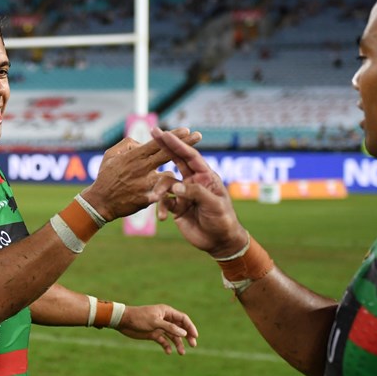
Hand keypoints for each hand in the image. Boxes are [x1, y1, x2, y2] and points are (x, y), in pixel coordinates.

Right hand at [82, 127, 200, 221]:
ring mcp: (144, 184)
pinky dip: (166, 194)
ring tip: (175, 177)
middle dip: (185, 145)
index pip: (158, 143)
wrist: (99, 202)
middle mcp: (141, 168)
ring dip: (174, 175)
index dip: (173, 136)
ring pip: (167, 176)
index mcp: (134, 156)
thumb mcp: (111, 154)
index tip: (187, 129)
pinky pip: (161, 195)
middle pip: (167, 154)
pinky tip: (171, 195)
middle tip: (199, 136)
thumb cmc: (105, 176)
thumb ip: (127, 144)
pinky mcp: (145, 199)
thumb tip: (142, 141)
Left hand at [115, 303, 197, 354]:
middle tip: (193, 345)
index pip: (183, 319)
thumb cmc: (139, 318)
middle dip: (187, 336)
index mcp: (167, 312)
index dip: (190, 327)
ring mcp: (160, 327)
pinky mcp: (154, 334)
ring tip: (181, 353)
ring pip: (173, 336)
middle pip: (180, 328)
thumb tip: (184, 333)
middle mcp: (165, 319)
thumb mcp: (155, 322)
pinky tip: (169, 352)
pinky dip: (167, 346)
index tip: (195, 336)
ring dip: (178, 344)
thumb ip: (170, 327)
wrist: (124, 321)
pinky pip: (164, 341)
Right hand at [148, 127, 248, 257]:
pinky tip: (162, 218)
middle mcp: (193, 181)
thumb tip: (176, 187)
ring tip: (154, 197)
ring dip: (159, 189)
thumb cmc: (223, 220)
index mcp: (205, 176)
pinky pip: (165, 202)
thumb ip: (196, 193)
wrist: (219, 242)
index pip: (190, 156)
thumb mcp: (214, 205)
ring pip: (166, 183)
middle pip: (177, 161)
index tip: (165, 134)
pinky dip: (161, 208)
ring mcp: (184, 193)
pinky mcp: (177, 207)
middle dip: (166, 148)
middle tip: (153, 134)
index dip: (178, 144)